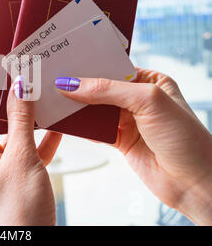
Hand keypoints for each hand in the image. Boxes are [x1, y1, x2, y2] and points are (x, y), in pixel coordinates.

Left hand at [0, 38, 61, 224]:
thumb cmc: (17, 214)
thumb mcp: (21, 161)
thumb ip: (22, 122)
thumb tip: (21, 86)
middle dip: (3, 85)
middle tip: (13, 57)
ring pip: (10, 127)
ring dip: (25, 109)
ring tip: (36, 83)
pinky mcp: (14, 174)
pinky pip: (26, 147)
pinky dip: (40, 136)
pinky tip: (57, 122)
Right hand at [57, 69, 211, 224]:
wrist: (194, 182)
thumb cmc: (186, 138)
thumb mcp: (148, 102)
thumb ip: (108, 90)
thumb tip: (72, 84)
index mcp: (150, 81)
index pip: (113, 69)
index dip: (90, 67)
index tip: (66, 64)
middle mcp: (138, 99)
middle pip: (100, 89)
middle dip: (79, 87)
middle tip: (53, 81)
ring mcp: (128, 121)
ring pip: (94, 110)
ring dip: (77, 108)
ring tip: (54, 100)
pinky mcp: (120, 140)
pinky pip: (94, 130)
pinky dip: (81, 127)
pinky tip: (66, 122)